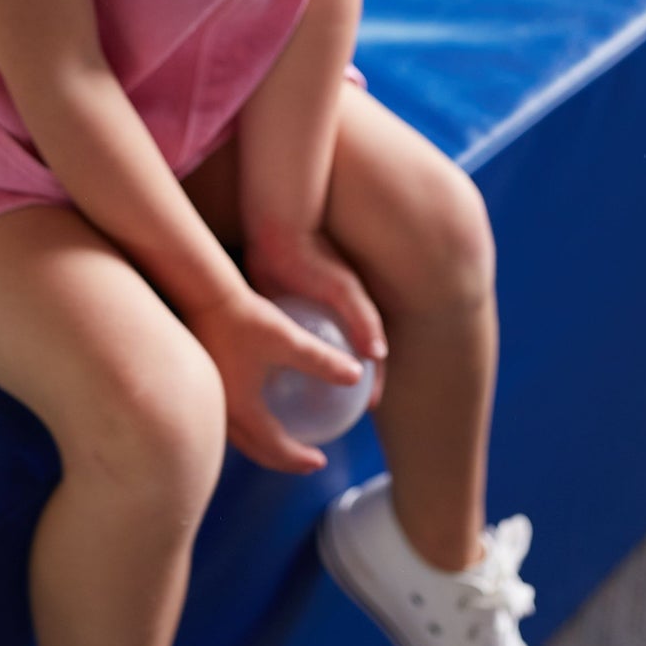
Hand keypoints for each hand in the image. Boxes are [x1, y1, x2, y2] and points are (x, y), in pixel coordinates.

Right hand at [185, 282, 368, 475]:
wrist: (201, 296)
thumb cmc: (246, 317)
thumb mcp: (290, 339)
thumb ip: (323, 361)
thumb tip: (358, 376)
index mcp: (244, 410)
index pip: (275, 448)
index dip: (300, 459)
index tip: (321, 461)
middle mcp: (223, 413)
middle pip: (255, 450)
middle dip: (282, 459)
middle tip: (306, 460)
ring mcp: (212, 400)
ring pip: (240, 436)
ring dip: (264, 444)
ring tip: (285, 439)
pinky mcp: (207, 385)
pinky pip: (232, 417)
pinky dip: (251, 424)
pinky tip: (262, 405)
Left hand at [242, 220, 386, 416]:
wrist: (277, 228)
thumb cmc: (313, 257)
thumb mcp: (343, 288)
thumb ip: (364, 318)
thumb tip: (379, 356)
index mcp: (354, 313)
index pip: (372, 355)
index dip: (374, 381)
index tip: (367, 407)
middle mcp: (334, 316)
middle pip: (344, 360)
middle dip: (343, 388)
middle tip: (333, 417)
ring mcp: (309, 313)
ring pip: (313, 356)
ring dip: (311, 381)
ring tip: (298, 410)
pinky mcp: (283, 308)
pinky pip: (285, 344)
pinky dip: (282, 364)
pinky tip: (267, 385)